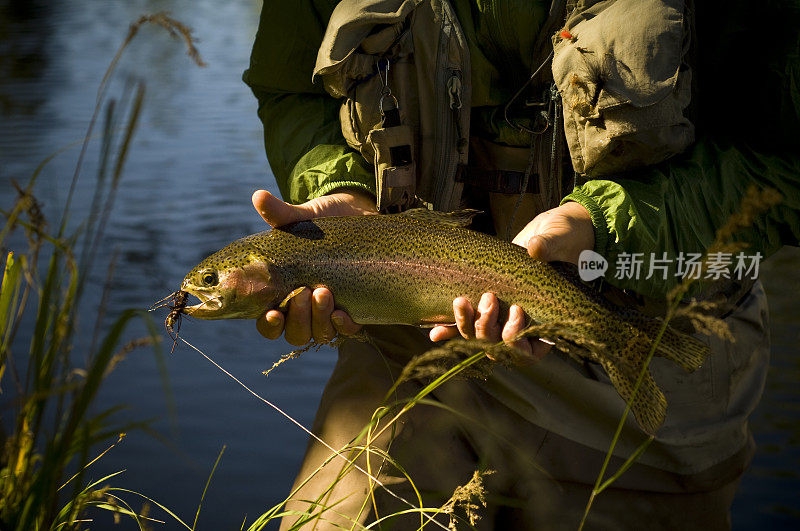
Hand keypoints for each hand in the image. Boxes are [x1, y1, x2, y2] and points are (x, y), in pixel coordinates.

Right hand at [252, 189, 374, 343]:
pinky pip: (348, 331)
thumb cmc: (325, 221)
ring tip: (323, 292)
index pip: (270, 324)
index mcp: (283, 292)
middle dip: (298, 318)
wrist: (363, 216)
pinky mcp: (356, 308)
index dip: (269, 325)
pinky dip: (344, 326)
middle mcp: (305, 308)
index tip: (273, 313)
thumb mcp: (303, 217)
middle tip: (303, 291)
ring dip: (319, 320)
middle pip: (294, 334)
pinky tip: (343, 313)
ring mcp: (330, 311)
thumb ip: (280, 214)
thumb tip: (258, 196)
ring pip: (319, 334)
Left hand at [429, 201, 593, 360]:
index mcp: (549, 322)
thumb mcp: (562, 240)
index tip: (517, 312)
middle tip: (489, 297)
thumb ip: (550, 247)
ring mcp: (503, 316)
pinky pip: (467, 323)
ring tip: (462, 300)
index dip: (518, 341)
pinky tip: (434, 333)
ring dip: (468, 325)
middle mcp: (524, 326)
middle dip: (488, 329)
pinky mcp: (486, 305)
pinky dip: (451, 329)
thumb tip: (535, 249)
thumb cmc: (568, 238)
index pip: (530, 352)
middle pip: (499, 347)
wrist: (554, 230)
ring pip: (480, 337)